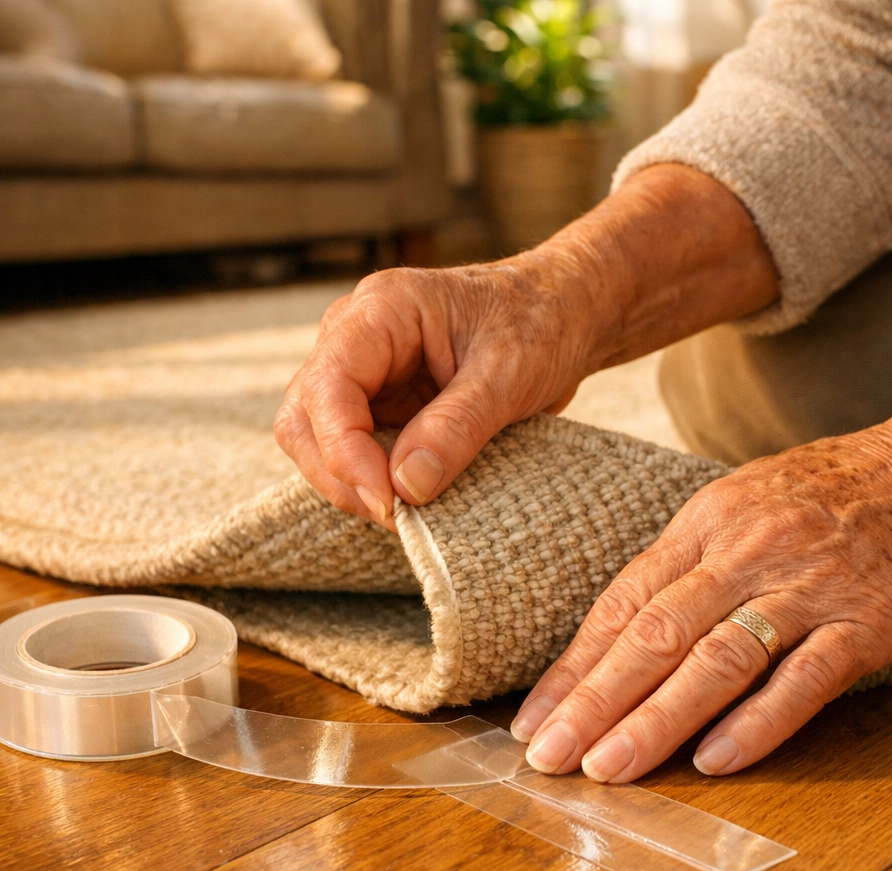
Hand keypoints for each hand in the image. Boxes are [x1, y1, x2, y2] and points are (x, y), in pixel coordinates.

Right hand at [273, 261, 592, 529]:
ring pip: (318, 443)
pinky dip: (375, 485)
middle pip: (305, 419)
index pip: (328, 387)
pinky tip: (414, 500)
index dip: (345, 452)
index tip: (388, 501)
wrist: (564, 315)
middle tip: (399, 516)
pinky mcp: (382, 407)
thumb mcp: (509, 373)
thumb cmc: (539, 323)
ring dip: (354, 486)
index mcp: (382, 310)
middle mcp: (357, 340)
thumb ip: (457, 427)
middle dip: (341, 476)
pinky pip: (355, 454)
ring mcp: (365, 376)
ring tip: (411, 512)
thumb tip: (405, 487)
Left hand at [511, 377, 891, 779]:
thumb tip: (621, 632)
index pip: (624, 602)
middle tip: (549, 757)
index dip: (574, 664)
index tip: (535, 717)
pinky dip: (757, 724)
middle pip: (655, 635)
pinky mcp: (864, 624)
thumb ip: (685, 564)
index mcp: (706, 523)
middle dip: (594, 701)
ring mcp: (806, 588)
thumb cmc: (827, 492)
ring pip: (717, 661)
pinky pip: (804, 680)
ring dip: (657, 720)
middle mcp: (746, 553)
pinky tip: (712, 762)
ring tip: (609, 768)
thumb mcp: (740, 503)